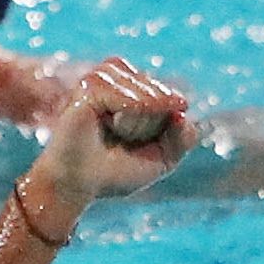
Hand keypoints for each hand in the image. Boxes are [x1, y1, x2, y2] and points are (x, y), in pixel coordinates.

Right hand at [32, 58, 199, 210]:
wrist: (79, 185)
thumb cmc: (116, 171)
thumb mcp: (163, 159)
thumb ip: (183, 138)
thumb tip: (183, 112)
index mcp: (136, 88)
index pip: (172, 96)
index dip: (164, 124)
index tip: (141, 143)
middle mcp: (118, 78)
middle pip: (160, 93)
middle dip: (151, 125)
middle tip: (123, 139)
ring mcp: (102, 80)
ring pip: (145, 94)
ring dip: (137, 122)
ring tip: (114, 132)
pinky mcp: (87, 88)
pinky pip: (126, 98)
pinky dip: (126, 116)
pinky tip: (108, 124)